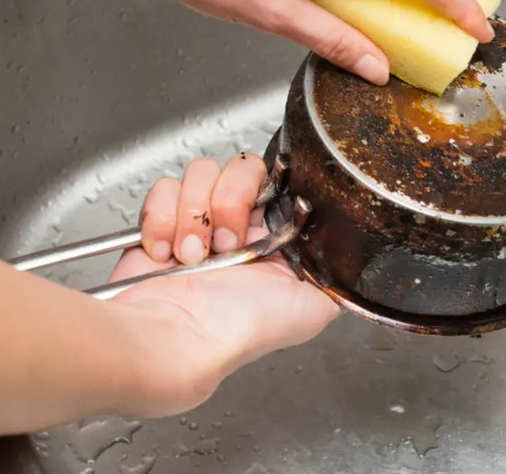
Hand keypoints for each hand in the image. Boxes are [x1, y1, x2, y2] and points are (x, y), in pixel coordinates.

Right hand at [106, 154, 338, 417]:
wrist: (180, 338)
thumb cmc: (239, 330)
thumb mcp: (313, 308)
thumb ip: (335, 273)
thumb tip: (346, 254)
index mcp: (273, 239)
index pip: (278, 182)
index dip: (265, 193)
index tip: (256, 220)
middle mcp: (237, 227)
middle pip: (240, 168)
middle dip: (229, 201)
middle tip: (224, 243)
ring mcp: (197, 222)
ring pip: (200, 173)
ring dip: (193, 213)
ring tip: (191, 255)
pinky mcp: (159, 223)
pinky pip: (163, 189)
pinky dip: (161, 219)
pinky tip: (165, 253)